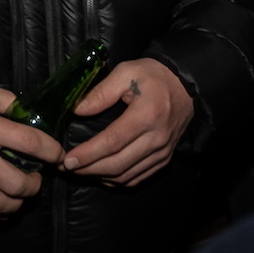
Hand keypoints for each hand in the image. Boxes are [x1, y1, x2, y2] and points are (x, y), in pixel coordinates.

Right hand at [0, 77, 63, 223]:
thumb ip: (6, 100)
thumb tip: (27, 113)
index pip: (30, 143)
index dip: (51, 151)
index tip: (58, 154)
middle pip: (16, 183)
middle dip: (34, 185)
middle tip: (36, 179)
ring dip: (16, 204)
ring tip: (20, 195)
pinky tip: (0, 207)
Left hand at [62, 58, 192, 185]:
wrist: (185, 84)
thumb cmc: (153, 75)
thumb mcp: (126, 72)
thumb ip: (101, 92)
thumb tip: (78, 110)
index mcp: (146, 115)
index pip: (112, 142)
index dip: (88, 154)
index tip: (68, 159)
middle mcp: (156, 139)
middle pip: (118, 164)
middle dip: (89, 169)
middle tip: (68, 167)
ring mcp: (162, 152)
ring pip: (127, 175)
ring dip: (101, 177)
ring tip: (81, 171)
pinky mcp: (164, 158)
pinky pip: (138, 177)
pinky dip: (118, 180)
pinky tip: (103, 175)